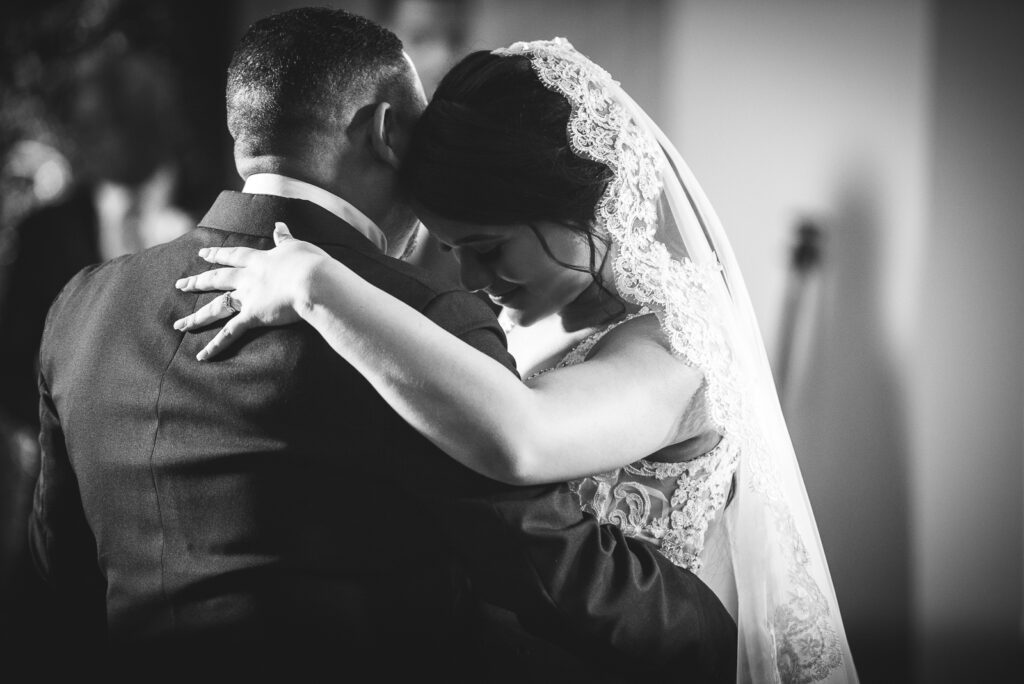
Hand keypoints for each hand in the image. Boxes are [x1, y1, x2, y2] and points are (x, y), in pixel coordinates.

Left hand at [173, 222, 329, 359]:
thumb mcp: (298, 247)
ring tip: (179, 325)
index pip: (234, 256)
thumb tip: (279, 226)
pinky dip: (216, 346)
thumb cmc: (312, 264)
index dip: (218, 254)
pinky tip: (202, 356)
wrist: (313, 280)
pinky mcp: (253, 316)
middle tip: (180, 285)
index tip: (202, 253)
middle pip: (217, 279)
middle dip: (197, 282)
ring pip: (216, 307)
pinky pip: (230, 333)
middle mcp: (249, 278)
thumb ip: (285, 239)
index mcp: (261, 260)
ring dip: (196, 317)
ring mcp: (249, 297)